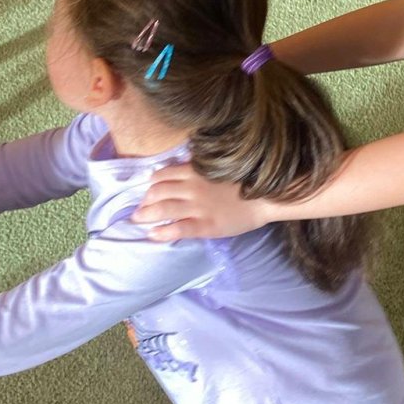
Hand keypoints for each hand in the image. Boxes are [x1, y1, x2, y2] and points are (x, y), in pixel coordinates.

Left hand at [132, 163, 268, 239]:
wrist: (265, 199)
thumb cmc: (244, 182)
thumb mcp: (218, 168)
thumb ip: (198, 169)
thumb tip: (178, 172)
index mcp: (195, 171)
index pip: (161, 175)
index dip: (152, 184)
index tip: (150, 192)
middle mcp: (192, 188)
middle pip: (156, 192)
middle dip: (144, 201)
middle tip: (141, 209)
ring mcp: (197, 208)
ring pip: (161, 210)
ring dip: (145, 216)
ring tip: (139, 221)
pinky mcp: (204, 226)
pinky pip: (176, 230)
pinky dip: (160, 233)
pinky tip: (153, 235)